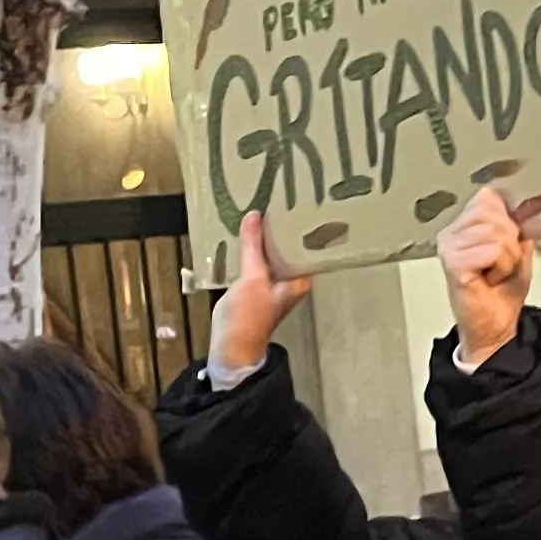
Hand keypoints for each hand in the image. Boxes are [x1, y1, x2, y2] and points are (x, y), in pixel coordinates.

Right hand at [208, 210, 313, 376]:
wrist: (231, 347)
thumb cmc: (248, 317)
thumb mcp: (252, 278)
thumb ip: (254, 246)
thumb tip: (255, 214)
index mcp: (301, 277)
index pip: (309, 243)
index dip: (305, 222)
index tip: (300, 197)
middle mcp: (293, 276)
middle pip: (290, 244)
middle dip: (283, 224)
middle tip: (278, 192)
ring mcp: (275, 279)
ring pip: (273, 249)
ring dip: (266, 234)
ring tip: (262, 204)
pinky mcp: (258, 282)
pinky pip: (259, 257)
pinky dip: (254, 245)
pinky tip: (247, 229)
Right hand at [437, 186, 532, 367]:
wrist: (495, 327)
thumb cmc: (503, 290)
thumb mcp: (518, 248)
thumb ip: (517, 223)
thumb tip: (528, 202)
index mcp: (463, 223)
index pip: (489, 197)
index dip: (508, 218)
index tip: (507, 245)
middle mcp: (451, 231)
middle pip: (493, 212)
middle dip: (511, 240)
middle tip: (502, 264)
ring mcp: (449, 246)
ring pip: (497, 232)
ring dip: (508, 257)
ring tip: (497, 273)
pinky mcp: (453, 263)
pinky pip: (494, 250)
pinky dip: (503, 266)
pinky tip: (491, 279)